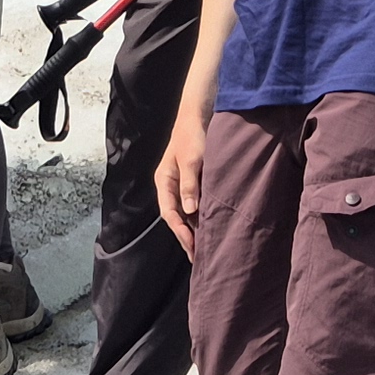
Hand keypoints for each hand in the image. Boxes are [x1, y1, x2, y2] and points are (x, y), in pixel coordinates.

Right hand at [156, 106, 208, 252]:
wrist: (199, 116)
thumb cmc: (193, 136)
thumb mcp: (192, 160)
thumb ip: (190, 185)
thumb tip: (190, 211)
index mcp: (164, 181)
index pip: (170, 213)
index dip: (180, 231)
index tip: (192, 246)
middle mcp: (171, 186)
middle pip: (176, 217)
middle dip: (186, 237)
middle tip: (198, 258)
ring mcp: (182, 184)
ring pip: (186, 213)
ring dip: (194, 229)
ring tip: (204, 248)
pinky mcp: (194, 182)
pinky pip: (195, 204)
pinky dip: (201, 218)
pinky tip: (210, 227)